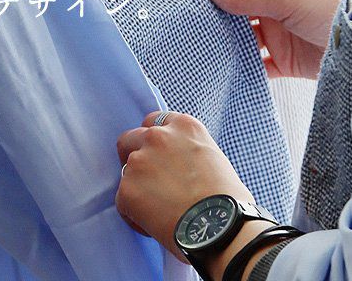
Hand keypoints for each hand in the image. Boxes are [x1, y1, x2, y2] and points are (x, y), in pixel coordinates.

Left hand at [116, 112, 258, 266]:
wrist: (224, 228)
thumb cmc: (229, 201)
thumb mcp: (214, 159)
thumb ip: (189, 152)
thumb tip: (180, 165)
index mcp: (183, 126)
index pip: (155, 121)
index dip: (154, 141)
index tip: (158, 156)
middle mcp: (158, 136)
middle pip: (130, 138)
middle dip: (134, 156)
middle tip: (146, 179)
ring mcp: (140, 160)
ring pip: (126, 171)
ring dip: (137, 187)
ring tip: (158, 210)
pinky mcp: (127, 188)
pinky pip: (123, 201)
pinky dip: (133, 214)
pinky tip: (154, 226)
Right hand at [206, 0, 345, 78]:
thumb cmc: (328, 9)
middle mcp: (272, 2)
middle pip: (236, 7)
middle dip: (215, 13)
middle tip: (188, 18)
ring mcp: (276, 30)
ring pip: (242, 35)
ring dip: (226, 39)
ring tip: (200, 42)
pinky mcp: (282, 58)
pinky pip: (255, 61)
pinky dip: (242, 65)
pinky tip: (223, 65)